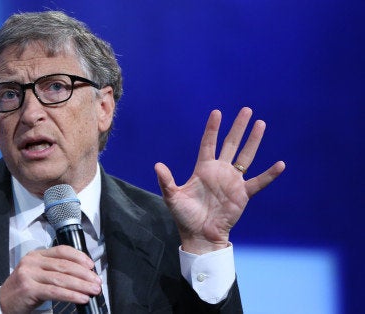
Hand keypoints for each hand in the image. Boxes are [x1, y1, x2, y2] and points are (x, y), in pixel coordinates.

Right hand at [0, 245, 101, 313]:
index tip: (91, 265)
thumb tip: (82, 274)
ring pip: (62, 278)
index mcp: (36, 255)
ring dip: (81, 285)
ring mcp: (29, 274)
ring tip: (93, 291)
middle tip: (96, 282)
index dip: (79, 257)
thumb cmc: (23, 289)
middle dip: (84, 274)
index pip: (62, 250)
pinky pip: (55, 291)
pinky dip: (71, 295)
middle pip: (64, 265)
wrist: (3, 302)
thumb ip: (54, 270)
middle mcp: (32, 262)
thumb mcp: (37, 274)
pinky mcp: (29, 288)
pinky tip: (81, 298)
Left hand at [154, 107, 284, 253]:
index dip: (212, 128)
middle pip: (230, 144)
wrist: (200, 235)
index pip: (209, 143)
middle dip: (238, 127)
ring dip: (253, 141)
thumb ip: (166, 181)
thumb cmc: (185, 216)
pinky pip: (259, 182)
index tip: (217, 112)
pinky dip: (270, 174)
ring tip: (261, 124)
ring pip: (246, 156)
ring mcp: (232, 181)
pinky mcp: (243, 194)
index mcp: (203, 169)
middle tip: (246, 110)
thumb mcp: (172, 197)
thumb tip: (158, 166)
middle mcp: (219, 171)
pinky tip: (280, 164)